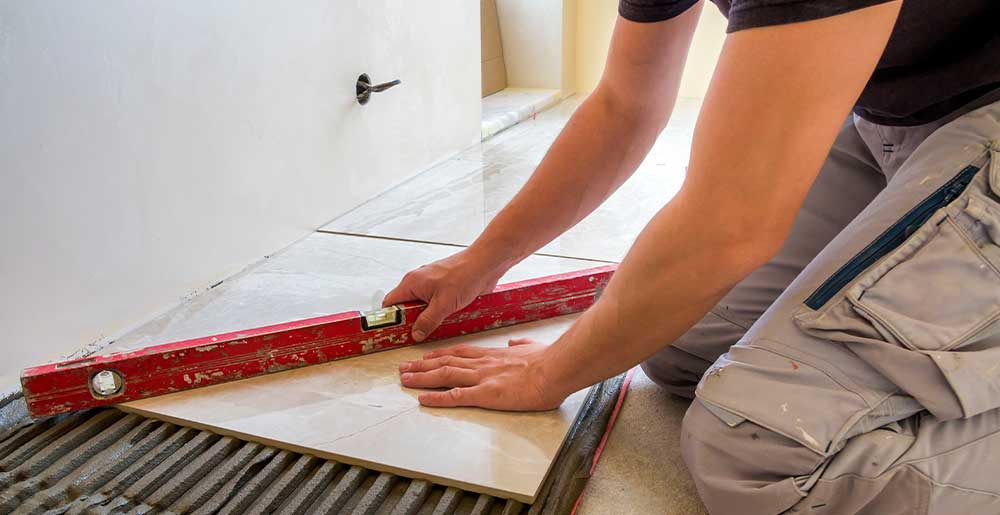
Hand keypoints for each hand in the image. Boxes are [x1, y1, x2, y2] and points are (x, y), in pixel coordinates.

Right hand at [383, 249, 504, 340]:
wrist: (485, 263)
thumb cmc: (465, 275)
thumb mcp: (444, 304)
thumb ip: (427, 321)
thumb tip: (416, 333)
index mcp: (412, 282)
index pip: (390, 303)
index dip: (390, 319)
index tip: (395, 332)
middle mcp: (418, 281)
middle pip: (406, 306)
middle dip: (412, 321)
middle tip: (419, 333)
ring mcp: (431, 283)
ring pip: (421, 305)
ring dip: (428, 316)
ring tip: (436, 325)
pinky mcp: (443, 286)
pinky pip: (434, 302)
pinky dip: (438, 311)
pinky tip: (447, 317)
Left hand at [398, 338, 567, 410]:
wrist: (554, 369)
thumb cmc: (548, 360)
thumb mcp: (531, 347)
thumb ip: (520, 345)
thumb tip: (515, 343)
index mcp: (492, 355)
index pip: (459, 352)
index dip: (439, 355)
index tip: (425, 356)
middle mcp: (481, 364)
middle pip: (445, 363)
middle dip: (422, 365)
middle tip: (404, 367)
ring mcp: (482, 378)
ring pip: (444, 376)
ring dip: (422, 378)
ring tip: (404, 380)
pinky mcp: (486, 394)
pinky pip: (456, 396)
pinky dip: (437, 397)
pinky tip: (422, 399)